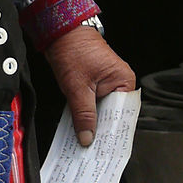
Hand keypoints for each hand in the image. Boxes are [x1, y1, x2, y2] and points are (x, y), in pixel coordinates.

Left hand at [44, 27, 135, 147]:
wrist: (59, 30)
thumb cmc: (72, 50)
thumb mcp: (77, 87)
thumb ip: (84, 115)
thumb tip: (87, 138)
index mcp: (124, 81)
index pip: (123, 115)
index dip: (113, 133)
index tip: (105, 151)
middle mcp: (120, 82)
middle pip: (113, 114)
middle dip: (102, 131)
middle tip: (93, 152)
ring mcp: (108, 82)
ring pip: (102, 110)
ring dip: (93, 124)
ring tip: (86, 144)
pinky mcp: (96, 83)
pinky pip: (94, 103)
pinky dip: (87, 114)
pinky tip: (80, 128)